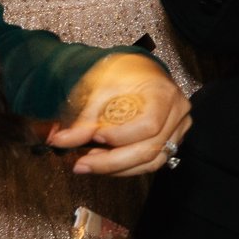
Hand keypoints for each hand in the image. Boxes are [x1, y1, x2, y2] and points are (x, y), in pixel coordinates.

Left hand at [48, 54, 191, 177]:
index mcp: (164, 94)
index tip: (95, 136)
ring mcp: (177, 129)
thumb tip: (61, 140)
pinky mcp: (170, 140)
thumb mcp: (100, 89)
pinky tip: (104, 162)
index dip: (121, 136)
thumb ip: (84, 118)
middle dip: (111, 162)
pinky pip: (151, 163)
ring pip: (151, 162)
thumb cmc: (122, 74)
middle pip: (149, 149)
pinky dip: (126, 168)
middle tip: (81, 164)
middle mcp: (177, 113)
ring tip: (89, 162)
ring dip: (117, 168)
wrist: (137, 70)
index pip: (149, 125)